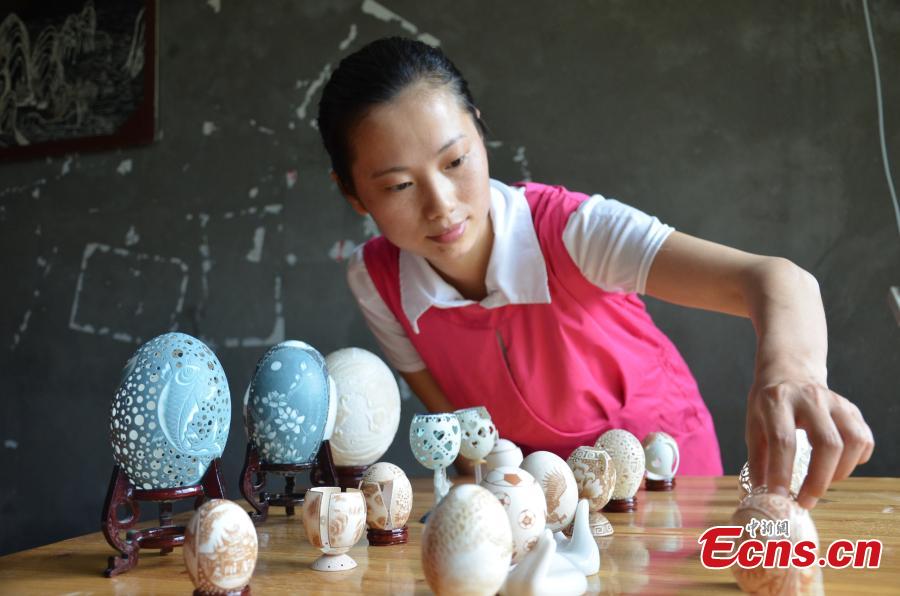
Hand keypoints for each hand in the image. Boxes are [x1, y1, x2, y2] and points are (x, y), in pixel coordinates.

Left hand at [746, 380, 873, 508]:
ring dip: (841, 471)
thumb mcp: (753, 424)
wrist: (790, 373)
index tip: (779, 495)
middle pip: (827, 443)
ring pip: (853, 441)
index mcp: (778, 401)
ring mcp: (835, 402)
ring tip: (823, 483)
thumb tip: (762, 494)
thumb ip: (758, 458)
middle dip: (819, 480)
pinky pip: (864, 438)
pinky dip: (857, 460)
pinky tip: (838, 466)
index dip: (782, 471)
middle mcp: (809, 398)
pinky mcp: (851, 408)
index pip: (783, 440)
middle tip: (806, 500)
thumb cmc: (769, 403)